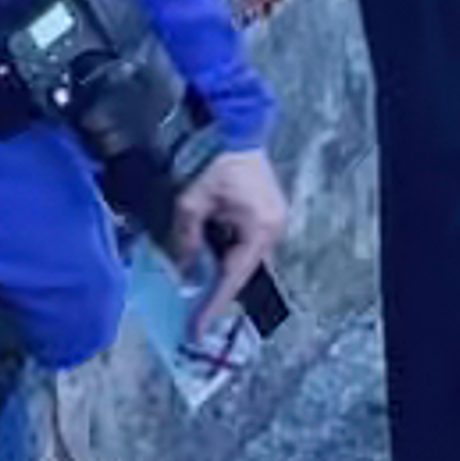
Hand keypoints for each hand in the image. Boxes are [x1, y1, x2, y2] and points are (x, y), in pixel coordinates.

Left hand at [168, 144, 290, 346]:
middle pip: (243, 272)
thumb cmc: (216, 163)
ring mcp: (275, 222)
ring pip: (246, 260)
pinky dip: (230, 253)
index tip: (196, 331)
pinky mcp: (270, 214)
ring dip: (224, 269)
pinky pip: (248, 245)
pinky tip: (211, 254)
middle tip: (195, 312)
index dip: (213, 306)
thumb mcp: (192, 202)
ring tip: (199, 284)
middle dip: (219, 290)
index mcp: (259, 229)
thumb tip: (184, 270)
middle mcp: (273, 230)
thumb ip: (186, 239)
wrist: (239, 128)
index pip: (232, 279)